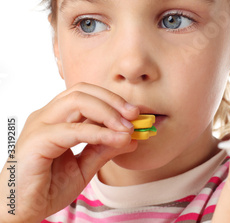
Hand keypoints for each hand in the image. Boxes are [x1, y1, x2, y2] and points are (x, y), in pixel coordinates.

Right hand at [0, 83, 138, 222]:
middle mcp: (46, 116)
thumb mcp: (84, 167)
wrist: (21, 213)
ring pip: (77, 101)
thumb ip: (104, 149)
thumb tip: (131, 137)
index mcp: (56, 118)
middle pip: (82, 91)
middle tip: (135, 115)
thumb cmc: (46, 188)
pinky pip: (73, 130)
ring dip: (108, 112)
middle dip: (113, 100)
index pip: (86, 95)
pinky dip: (99, 132)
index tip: (136, 114)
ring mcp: (39, 126)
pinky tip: (116, 139)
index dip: (113, 100)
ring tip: (127, 128)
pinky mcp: (36, 141)